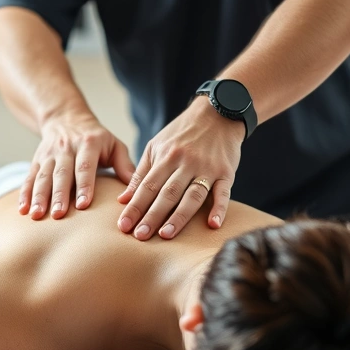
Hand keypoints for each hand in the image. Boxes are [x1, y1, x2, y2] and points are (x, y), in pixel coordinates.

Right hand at [21, 112, 134, 219]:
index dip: (85, 186)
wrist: (66, 118)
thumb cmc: (97, 139)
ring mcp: (49, 154)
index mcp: (89, 143)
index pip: (85, 166)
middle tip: (58, 215)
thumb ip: (125, 166)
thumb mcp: (115, 145)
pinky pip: (29, 177)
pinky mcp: (37, 160)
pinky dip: (24, 194)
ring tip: (36, 216)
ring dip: (39, 197)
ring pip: (42, 177)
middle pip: (61, 174)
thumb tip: (136, 191)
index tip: (84, 205)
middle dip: (59, 195)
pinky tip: (21, 210)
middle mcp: (66, 148)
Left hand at [117, 99, 244, 239]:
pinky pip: (223, 193)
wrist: (218, 113)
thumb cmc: (182, 133)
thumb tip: (123, 199)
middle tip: (140, 236)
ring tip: (166, 235)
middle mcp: (185, 163)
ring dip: (179, 217)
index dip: (135, 207)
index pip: (147, 186)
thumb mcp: (156, 146)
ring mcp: (207, 168)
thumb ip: (140, 174)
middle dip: (152, 216)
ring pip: (191, 196)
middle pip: (167, 193)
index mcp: (165, 157)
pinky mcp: (226, 172)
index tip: (123, 226)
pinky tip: (213, 225)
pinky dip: (219, 208)